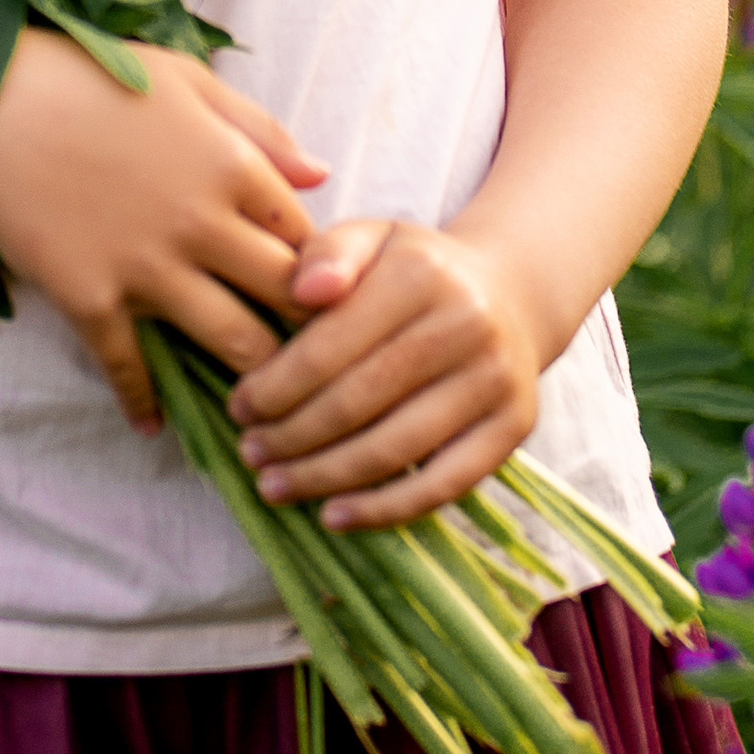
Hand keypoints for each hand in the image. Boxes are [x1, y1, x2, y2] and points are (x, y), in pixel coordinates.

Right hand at [0, 22, 324, 428]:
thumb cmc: (92, 75)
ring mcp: (147, 266)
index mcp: (231, 165)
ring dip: (256, 376)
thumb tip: (321, 177)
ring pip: (232, 340)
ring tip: (263, 399)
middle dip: (309, 330)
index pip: (306, 236)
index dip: (320, 267)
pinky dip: (144, 403)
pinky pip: (129, 368)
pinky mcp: (92, 299)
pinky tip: (152, 424)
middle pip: (285, 297)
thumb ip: (260, 130)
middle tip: (318, 358)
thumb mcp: (188, 80)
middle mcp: (202, 223)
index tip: (318, 292)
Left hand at [225, 218, 541, 527]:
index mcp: (421, 272)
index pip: (331, 345)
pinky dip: (385, 509)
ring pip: (395, 448)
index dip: (276, 385)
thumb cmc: (414, 269)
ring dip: (325, 477)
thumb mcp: (371, 238)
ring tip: (275, 485)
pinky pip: (443, 484)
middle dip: (293, 436)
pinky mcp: (515, 426)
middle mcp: (466, 325)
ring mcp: (496, 379)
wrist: (508, 293)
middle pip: (359, 401)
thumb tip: (302, 292)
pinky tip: (334, 515)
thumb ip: (328, 254)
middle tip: (250, 452)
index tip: (238, 408)